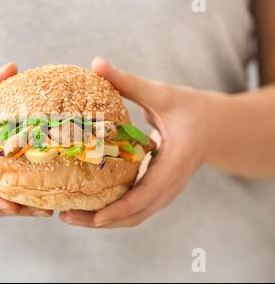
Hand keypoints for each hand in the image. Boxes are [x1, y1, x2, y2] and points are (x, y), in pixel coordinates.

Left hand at [60, 57, 213, 226]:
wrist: (218, 128)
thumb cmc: (193, 109)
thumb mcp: (162, 94)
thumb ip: (129, 82)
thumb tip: (96, 63)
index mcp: (175, 163)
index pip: (147, 195)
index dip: (120, 209)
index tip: (95, 217)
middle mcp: (170, 185)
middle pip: (135, 215)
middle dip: (100, 220)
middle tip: (66, 216)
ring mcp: (165, 192)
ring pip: (134, 216)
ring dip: (103, 220)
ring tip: (70, 216)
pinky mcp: (158, 191)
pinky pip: (135, 209)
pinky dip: (112, 212)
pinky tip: (88, 206)